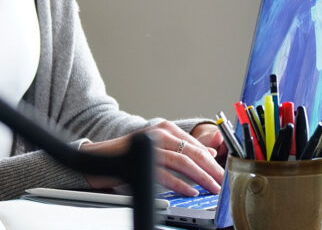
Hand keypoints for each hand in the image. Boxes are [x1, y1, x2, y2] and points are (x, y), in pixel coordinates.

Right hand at [80, 120, 224, 195]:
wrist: (98, 157)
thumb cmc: (129, 154)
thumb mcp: (158, 149)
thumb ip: (182, 150)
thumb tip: (210, 154)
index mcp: (166, 129)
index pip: (195, 145)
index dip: (212, 160)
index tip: (223, 173)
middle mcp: (160, 133)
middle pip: (192, 152)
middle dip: (211, 169)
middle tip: (223, 182)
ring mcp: (150, 145)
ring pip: (183, 162)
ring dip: (201, 177)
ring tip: (212, 188)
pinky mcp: (140, 160)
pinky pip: (165, 174)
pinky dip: (181, 184)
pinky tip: (191, 191)